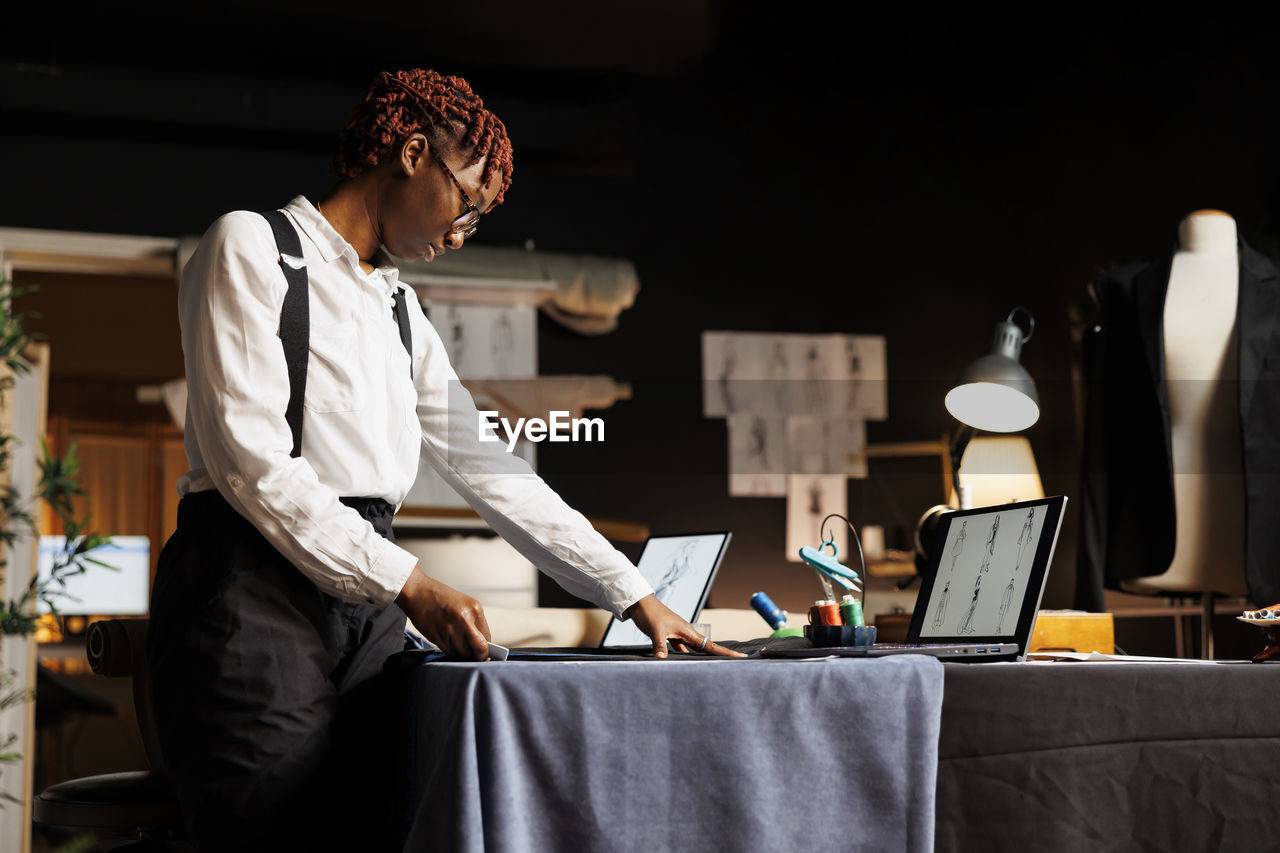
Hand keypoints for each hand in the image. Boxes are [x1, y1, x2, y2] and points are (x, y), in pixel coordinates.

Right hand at [395, 567, 491, 659]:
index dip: (485, 647)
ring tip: (457, 644)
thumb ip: (474, 622)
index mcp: (475, 609)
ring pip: (463, 654)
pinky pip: (450, 653)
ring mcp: (451, 630)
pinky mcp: (438, 637)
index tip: (483, 651)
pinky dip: (451, 652)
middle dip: (478, 656)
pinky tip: (448, 643)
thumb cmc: (440, 597)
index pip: (487, 637)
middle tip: (476, 657)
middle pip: (479, 649)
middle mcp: (465, 620)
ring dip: (462, 654)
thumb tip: (480, 643)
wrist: (418, 592)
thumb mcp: (464, 604)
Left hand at [624, 594, 744, 658]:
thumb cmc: (650, 613)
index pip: (711, 645)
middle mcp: (686, 633)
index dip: (726, 653)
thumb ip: (660, 647)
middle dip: (720, 657)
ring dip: (702, 658)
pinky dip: (684, 657)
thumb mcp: (656, 631)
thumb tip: (662, 661)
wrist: (640, 603)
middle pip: (707, 648)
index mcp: (688, 631)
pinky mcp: (670, 637)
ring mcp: (679, 635)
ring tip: (713, 669)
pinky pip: (681, 650)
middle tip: (735, 666)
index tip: (741, 658)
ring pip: (695, 650)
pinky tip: (684, 665)